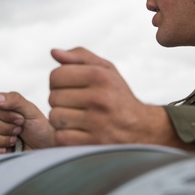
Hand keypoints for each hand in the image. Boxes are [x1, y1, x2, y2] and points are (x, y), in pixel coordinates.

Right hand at [0, 92, 55, 155]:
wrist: (45, 150)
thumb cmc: (40, 130)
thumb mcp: (31, 111)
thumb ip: (14, 100)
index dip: (4, 114)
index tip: (21, 120)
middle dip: (4, 127)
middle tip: (19, 131)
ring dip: (0, 139)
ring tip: (14, 141)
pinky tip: (5, 151)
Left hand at [47, 47, 184, 146]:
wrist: (142, 128)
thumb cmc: (118, 95)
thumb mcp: (106, 70)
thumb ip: (80, 57)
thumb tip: (53, 52)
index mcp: (100, 76)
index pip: (56, 76)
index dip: (58, 82)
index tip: (68, 87)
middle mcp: (100, 98)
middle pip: (53, 97)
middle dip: (59, 100)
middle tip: (73, 104)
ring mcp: (97, 122)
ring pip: (55, 117)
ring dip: (61, 119)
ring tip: (75, 117)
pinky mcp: (94, 143)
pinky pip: (61, 137)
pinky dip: (65, 135)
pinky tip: (77, 131)